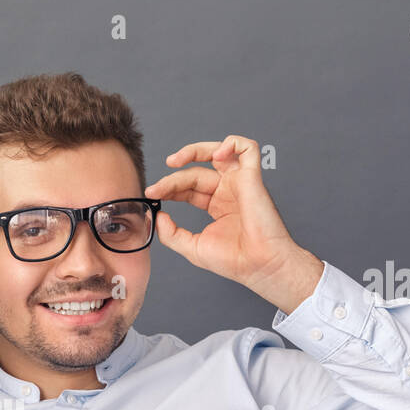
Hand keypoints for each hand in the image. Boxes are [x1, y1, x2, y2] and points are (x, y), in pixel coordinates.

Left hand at [143, 135, 307, 292]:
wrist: (258, 266)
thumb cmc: (233, 260)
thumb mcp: (192, 247)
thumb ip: (171, 233)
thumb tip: (157, 216)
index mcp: (216, 205)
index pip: (188, 187)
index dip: (169, 187)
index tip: (152, 194)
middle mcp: (227, 191)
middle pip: (195, 172)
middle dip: (173, 178)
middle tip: (157, 188)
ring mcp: (240, 183)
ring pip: (217, 152)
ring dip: (194, 150)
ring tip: (175, 161)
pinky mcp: (252, 177)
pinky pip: (247, 148)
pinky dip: (232, 143)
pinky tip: (216, 154)